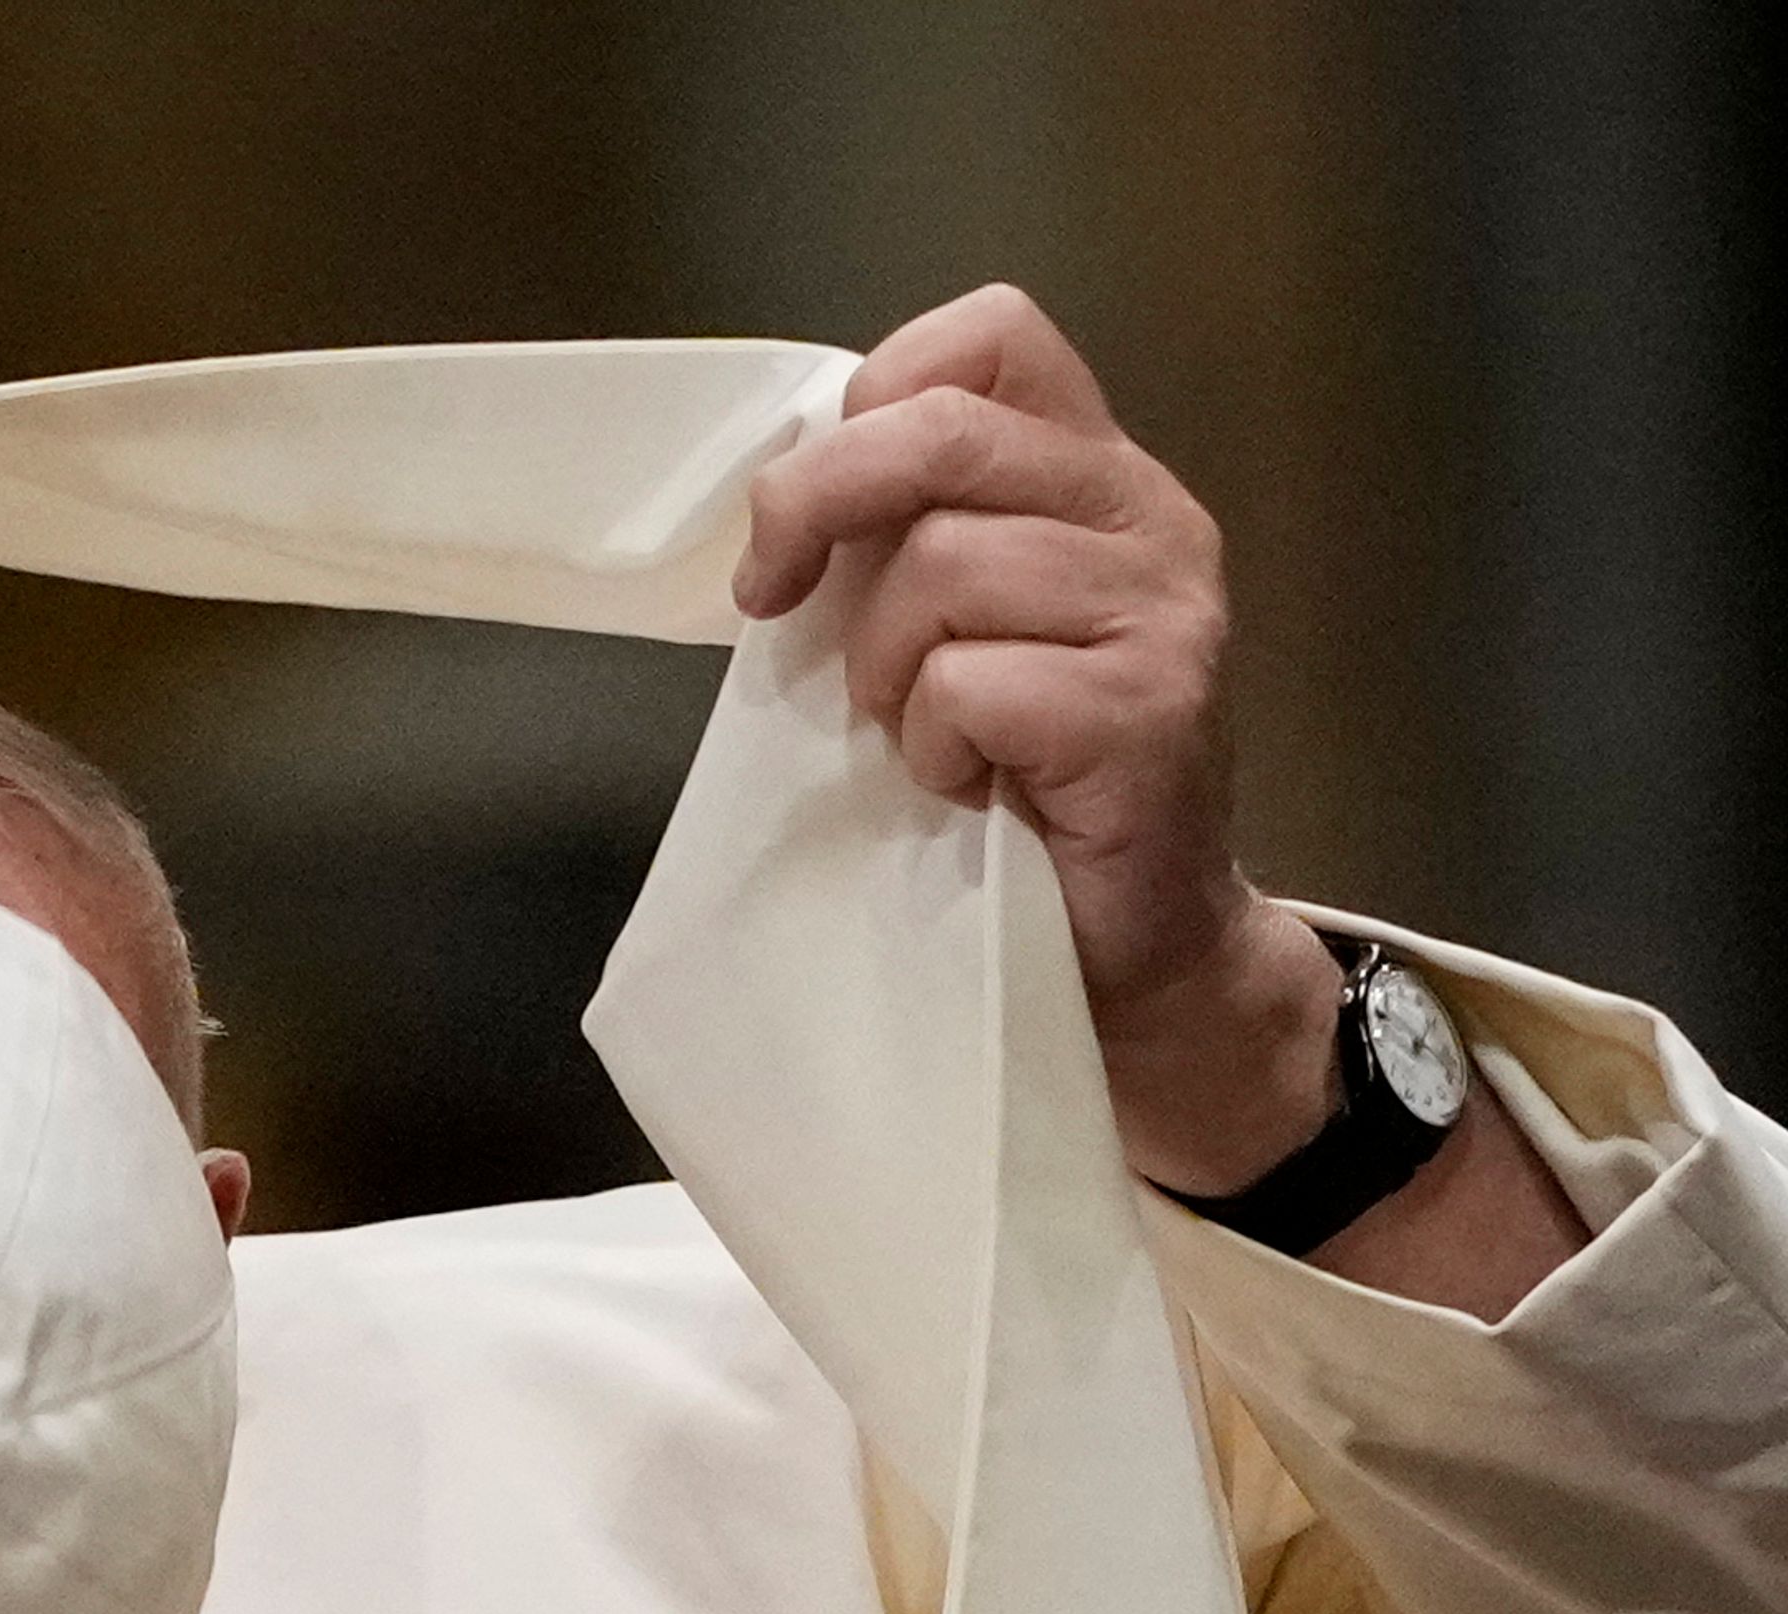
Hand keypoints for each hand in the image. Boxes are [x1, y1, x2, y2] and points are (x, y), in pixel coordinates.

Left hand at [735, 289, 1582, 1314]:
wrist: (1136, 947)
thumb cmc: (1025, 791)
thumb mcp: (955, 631)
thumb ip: (905, 541)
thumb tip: (783, 502)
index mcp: (1095, 476)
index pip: (992, 338)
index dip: (873, 397)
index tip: (810, 513)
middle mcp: (1149, 516)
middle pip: (939, 431)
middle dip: (821, 507)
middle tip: (778, 603)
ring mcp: (1164, 611)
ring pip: (940, 567)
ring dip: (888, 670)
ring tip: (930, 736)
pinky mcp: (1151, 710)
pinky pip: (972, 684)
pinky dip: (936, 746)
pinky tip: (973, 789)